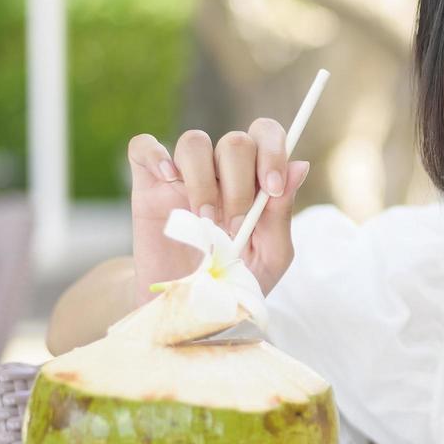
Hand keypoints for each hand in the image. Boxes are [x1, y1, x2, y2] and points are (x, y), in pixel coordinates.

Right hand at [127, 121, 310, 308]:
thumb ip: (282, 212)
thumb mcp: (270, 254)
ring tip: (204, 219)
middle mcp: (221, 172)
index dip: (273, 151)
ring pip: (194, 141)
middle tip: (236, 224)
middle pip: (235, 142)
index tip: (272, 188)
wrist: (190, 308)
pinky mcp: (148, 187)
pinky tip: (168, 180)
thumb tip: (300, 165)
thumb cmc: (236, 279)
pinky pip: (144, 146)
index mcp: (255, 180)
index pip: (266, 135)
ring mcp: (183, 176)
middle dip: (240, 184)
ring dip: (204, 180)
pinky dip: (155, 154)